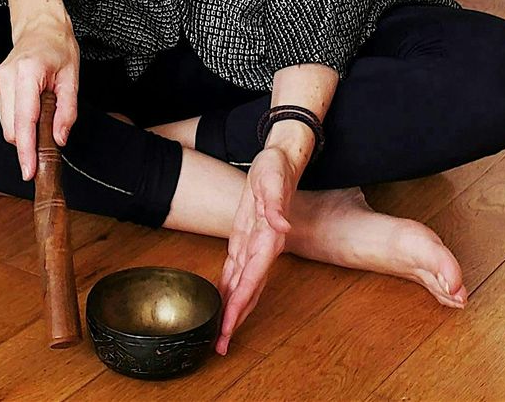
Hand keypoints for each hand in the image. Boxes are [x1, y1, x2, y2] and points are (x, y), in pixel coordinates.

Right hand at [0, 13, 79, 180]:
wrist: (41, 27)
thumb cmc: (58, 48)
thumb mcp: (72, 77)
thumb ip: (67, 110)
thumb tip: (59, 139)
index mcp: (27, 73)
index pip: (24, 121)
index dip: (26, 150)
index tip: (29, 171)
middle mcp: (6, 77)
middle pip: (12, 129)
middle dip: (29, 143)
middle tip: (50, 140)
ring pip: (7, 126)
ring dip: (25, 132)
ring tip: (45, 113)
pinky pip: (6, 117)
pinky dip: (20, 122)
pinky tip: (34, 109)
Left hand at [215, 146, 296, 354]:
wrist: (280, 160)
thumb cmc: (277, 169)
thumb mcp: (274, 181)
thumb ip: (276, 204)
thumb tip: (283, 226)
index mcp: (267, 240)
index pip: (251, 279)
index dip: (239, 304)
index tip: (227, 326)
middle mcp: (262, 248)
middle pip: (248, 291)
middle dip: (235, 319)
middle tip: (221, 345)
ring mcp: (254, 246)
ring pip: (243, 285)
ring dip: (232, 310)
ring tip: (221, 334)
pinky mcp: (247, 238)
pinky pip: (238, 270)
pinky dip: (229, 289)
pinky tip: (222, 301)